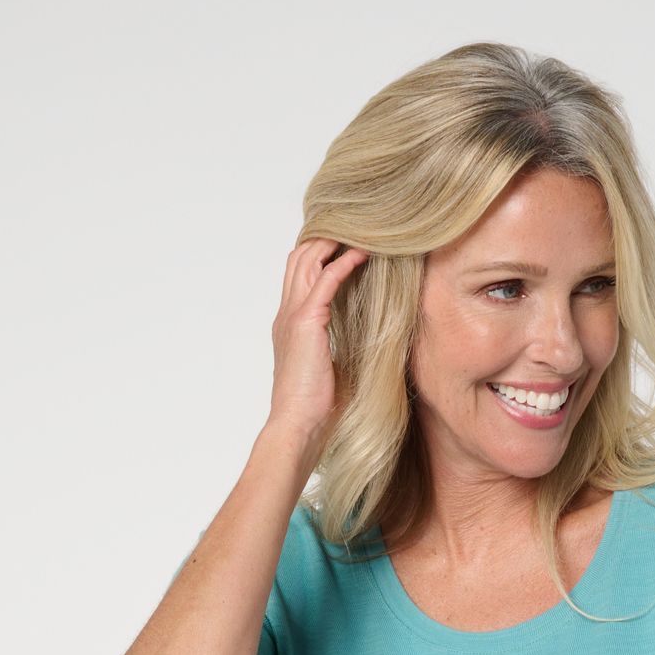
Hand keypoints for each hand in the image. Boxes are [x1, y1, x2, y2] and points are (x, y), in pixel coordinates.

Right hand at [267, 236, 368, 457]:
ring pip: (307, 259)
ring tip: (361, 231)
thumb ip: (342, 348)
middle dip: (324, 238)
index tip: (345, 245)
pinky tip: (364, 253)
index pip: (298, 276)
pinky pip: (325, 278)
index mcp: (289, 325)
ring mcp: (292, 315)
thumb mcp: (332, 370)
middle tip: (355, 228)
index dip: (319, 256)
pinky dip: (344, 262)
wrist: (298, 425)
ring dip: (333, 241)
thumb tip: (368, 344)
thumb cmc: (316, 409)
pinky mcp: (306, 321)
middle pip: (299, 257)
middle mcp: (286, 314)